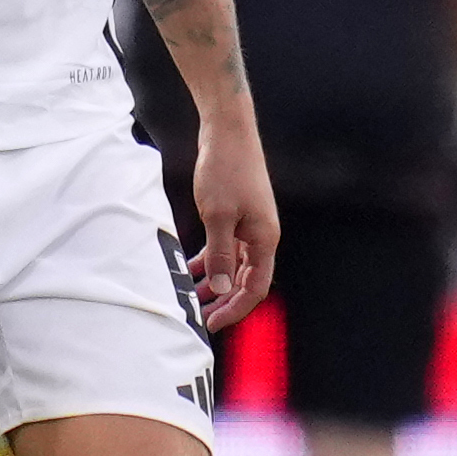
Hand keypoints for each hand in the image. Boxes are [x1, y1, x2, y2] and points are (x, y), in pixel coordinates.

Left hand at [187, 117, 278, 330]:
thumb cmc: (226, 170)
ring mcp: (250, 226)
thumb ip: (220, 254)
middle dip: (224, 301)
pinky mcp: (237, 216)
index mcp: (264, 239)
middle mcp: (262, 236)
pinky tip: (192, 269)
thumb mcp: (218, 216)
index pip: (255, 288)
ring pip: (234, 266)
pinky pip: (226, 249)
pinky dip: (211, 261)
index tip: (212, 323)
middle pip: (246, 281)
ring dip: (215, 283)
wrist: (228, 132)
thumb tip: (221, 288)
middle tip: (200, 317)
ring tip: (192, 297)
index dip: (235, 309)